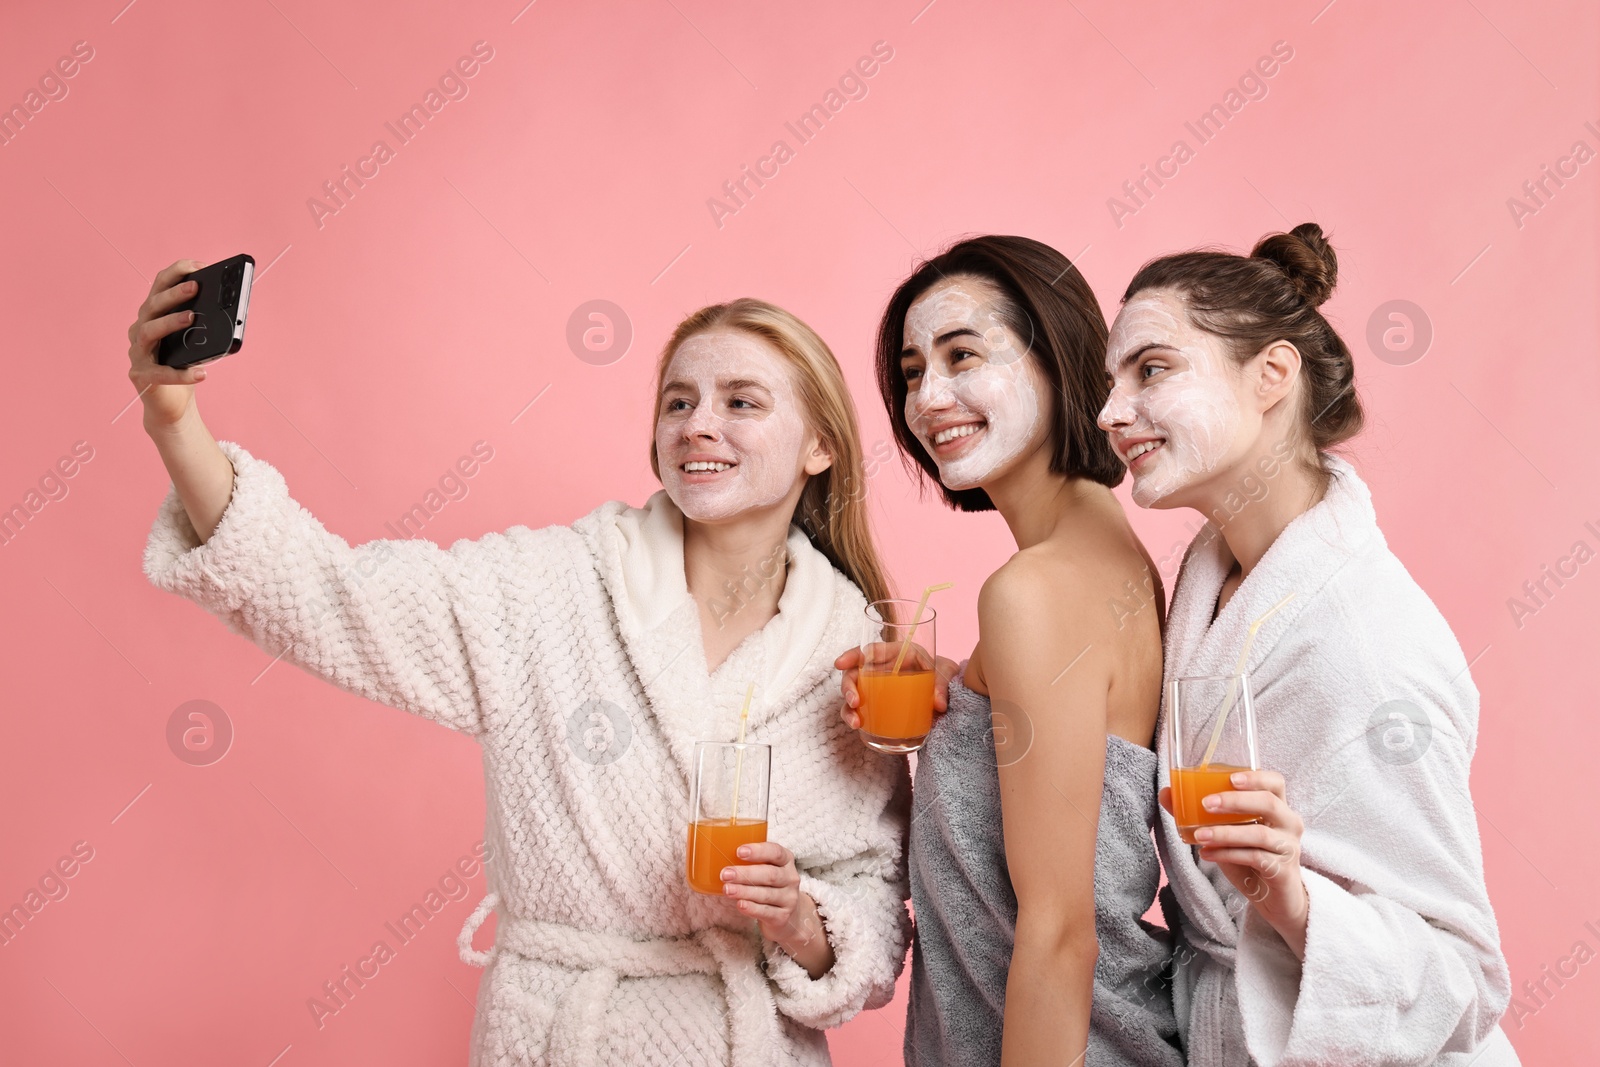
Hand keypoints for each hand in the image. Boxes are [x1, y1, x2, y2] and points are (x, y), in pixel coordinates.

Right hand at [128, 259, 208, 430]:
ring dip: (170, 322)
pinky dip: (181, 373)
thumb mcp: (196, 341)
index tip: (199, 265)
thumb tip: (232, 309)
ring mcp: (137, 353)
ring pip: (148, 332)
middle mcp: (140, 330)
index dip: (177, 272)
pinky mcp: (141, 377)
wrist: (171, 405)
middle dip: (173, 293)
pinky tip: (202, 374)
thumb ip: (205, 325)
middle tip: (196, 287)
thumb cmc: (183, 366)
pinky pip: (160, 373)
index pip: (159, 286)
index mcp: (153, 316)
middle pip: (152, 306)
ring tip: (192, 318)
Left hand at [719, 840, 833, 976]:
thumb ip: (750, 862)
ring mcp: (789, 899)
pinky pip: (766, 912)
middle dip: (745, 874)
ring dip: (744, 891)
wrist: (787, 914)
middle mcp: (790, 878)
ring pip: (766, 894)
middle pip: (770, 874)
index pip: (776, 852)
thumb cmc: (769, 885)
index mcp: (786, 861)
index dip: (758, 851)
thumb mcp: (765, 869)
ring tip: (727, 889)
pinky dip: (752, 908)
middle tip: (725, 874)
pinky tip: (740, 905)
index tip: (739, 851)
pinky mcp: (783, 917)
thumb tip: (716, 855)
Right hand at [833, 645, 957, 729]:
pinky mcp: (876, 707)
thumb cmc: (941, 673)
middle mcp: (880, 670)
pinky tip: (858, 727)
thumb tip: (938, 704)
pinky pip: (860, 711)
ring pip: (853, 694)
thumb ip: (942, 684)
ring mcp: (876, 689)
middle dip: (848, 686)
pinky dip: (855, 719)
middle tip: (854, 701)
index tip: (840, 664)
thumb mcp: (945, 672)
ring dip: (848, 707)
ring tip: (855, 722)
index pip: (870, 650)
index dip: (853, 655)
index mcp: (895, 654)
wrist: (945, 689)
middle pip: (855, 673)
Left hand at [1160, 769, 1308, 958]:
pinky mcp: (1283, 870)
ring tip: (1199, 835)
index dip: (1256, 777)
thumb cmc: (1250, 856)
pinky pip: (1255, 858)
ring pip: (1260, 833)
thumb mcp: (1226, 832)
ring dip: (1226, 833)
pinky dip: (1228, 854)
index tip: (1230, 778)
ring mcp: (1288, 847)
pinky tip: (1207, 854)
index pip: (1275, 782)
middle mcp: (1288, 823)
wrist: (1273, 897)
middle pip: (1269, 803)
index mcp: (1277, 807)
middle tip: (1206, 803)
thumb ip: (1200, 813)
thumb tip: (1166, 793)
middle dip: (1235, 801)